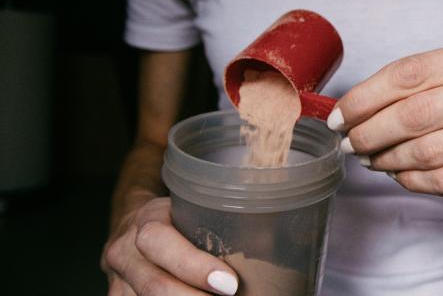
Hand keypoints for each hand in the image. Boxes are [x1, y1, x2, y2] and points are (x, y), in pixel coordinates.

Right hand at [101, 197, 238, 294]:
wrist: (132, 226)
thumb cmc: (175, 217)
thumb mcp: (194, 208)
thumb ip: (223, 221)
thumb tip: (272, 240)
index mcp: (145, 222)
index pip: (161, 243)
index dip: (194, 266)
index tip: (230, 283)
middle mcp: (125, 253)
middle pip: (153, 285)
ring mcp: (119, 282)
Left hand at [328, 36, 442, 197]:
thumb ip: (439, 79)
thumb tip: (368, 103)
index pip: (412, 71)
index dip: (366, 95)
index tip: (341, 113)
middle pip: (416, 110)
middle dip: (370, 131)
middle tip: (350, 143)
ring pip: (433, 148)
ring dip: (390, 160)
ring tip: (373, 161)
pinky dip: (419, 182)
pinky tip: (404, 177)